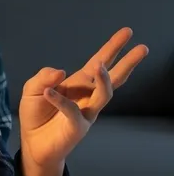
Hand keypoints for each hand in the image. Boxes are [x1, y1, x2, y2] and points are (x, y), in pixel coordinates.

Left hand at [19, 27, 148, 175]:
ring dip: (103, 79)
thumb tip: (61, 71)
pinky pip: (72, 111)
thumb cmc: (36, 114)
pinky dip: (60, 100)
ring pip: (103, 95)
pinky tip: (48, 92)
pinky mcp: (77, 127)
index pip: (98, 62)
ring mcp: (86, 112)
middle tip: (143, 48)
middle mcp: (87, 96)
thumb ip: (43, 77)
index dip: (112, 48)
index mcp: (78, 83)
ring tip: (99, 66)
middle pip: (114, 78)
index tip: (127, 32)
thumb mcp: (33, 89)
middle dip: (128, 63)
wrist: (33, 143)